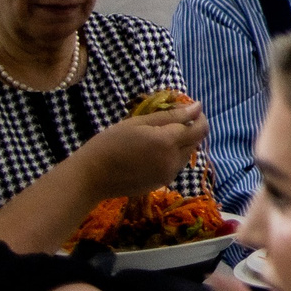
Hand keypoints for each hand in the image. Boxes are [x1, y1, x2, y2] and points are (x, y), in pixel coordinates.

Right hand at [75, 100, 205, 198]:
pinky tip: (153, 151)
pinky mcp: (162, 183)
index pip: (199, 128)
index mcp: (167, 141)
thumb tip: (198, 107)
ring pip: (187, 153)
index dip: (199, 116)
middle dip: (191, 128)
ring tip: (160, 136)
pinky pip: (176, 165)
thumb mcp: (139, 123)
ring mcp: (168, 174)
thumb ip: (171, 115)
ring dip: (182, 142)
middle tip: (173, 121)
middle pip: (196, 141)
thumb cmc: (110, 143)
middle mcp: (173, 160)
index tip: (190, 109)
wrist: (91, 176)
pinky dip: (173, 155)